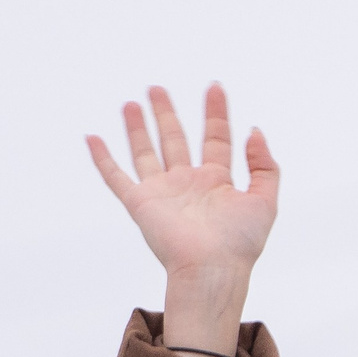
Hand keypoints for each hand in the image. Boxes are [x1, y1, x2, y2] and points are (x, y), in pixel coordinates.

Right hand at [87, 84, 278, 356]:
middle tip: (156, 88)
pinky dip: (102, 159)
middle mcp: (187, 184)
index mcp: (217, 182)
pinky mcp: (140, 204)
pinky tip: (92, 138)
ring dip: (137, 128)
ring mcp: (162, 193)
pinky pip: (116, 178)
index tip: (214, 86)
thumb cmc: (240, 244)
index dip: (215, 112)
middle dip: (166, 113)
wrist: (212, 270)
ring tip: (132, 103)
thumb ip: (265, 166)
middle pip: (174, 139)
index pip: (215, 137)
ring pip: (145, 152)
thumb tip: (254, 131)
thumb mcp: (265, 201)